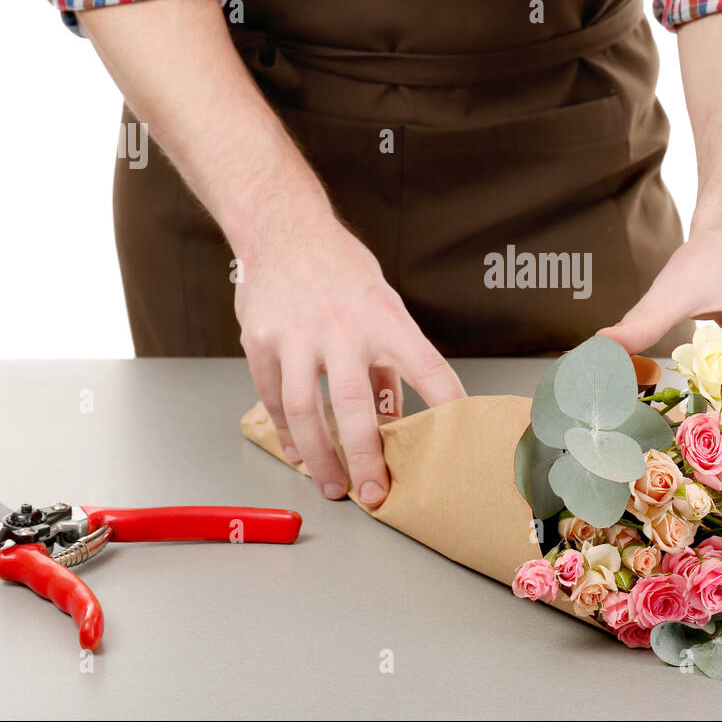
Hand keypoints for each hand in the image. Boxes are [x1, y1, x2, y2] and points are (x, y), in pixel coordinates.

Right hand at [234, 193, 465, 507]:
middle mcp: (342, 327)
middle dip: (366, 457)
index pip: (427, 368)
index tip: (460, 440)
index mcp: (385, 318)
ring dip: (320, 457)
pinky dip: (287, 432)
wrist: (284, 227)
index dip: (447, 405)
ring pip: (306, 410)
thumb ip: (389, 362)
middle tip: (375, 493)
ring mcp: (297, 334)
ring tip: (333, 486)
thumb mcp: (381, 304)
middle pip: (355, 405)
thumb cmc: (341, 269)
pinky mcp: (261, 340)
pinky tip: (299, 453)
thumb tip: (397, 417)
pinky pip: (274, 397)